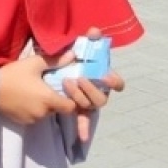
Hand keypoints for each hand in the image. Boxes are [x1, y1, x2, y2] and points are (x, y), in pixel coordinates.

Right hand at [0, 52, 77, 126]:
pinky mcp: (22, 122)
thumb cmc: (13, 75)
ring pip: (46, 113)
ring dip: (44, 104)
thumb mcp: (33, 63)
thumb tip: (73, 55)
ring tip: (35, 90)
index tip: (65, 88)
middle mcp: (43, 113)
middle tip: (47, 85)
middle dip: (56, 99)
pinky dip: (34, 109)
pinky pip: (35, 116)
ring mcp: (32, 119)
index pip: (71, 107)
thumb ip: (55, 61)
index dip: (72, 99)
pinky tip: (26, 97)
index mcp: (48, 100)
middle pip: (58, 109)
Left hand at [57, 27, 124, 142]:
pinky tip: (81, 137)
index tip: (106, 77)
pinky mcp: (77, 107)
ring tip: (66, 84)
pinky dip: (83, 128)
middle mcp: (98, 89)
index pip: (116, 82)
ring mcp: (88, 100)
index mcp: (101, 74)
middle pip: (102, 97)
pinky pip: (83, 119)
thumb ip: (88, 38)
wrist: (51, 69)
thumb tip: (94, 30)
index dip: (114, 81)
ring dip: (81, 97)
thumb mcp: (76, 46)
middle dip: (92, 88)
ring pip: (91, 105)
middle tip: (79, 78)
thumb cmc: (68, 57)